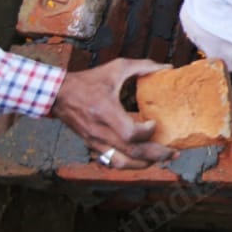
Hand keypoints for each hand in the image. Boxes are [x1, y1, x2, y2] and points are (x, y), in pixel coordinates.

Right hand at [51, 59, 174, 169]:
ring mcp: (95, 142)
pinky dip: (129, 164)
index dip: (147, 132)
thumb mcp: (116, 68)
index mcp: (106, 112)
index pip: (130, 134)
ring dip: (144, 165)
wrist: (57, 94)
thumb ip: (143, 66)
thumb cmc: (88, 81)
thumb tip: (167, 67)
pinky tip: (141, 160)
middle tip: (174, 153)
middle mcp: (101, 132)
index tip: (155, 122)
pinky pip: (111, 162)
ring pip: (121, 163)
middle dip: (157, 156)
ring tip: (161, 159)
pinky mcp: (92, 146)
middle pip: (132, 154)